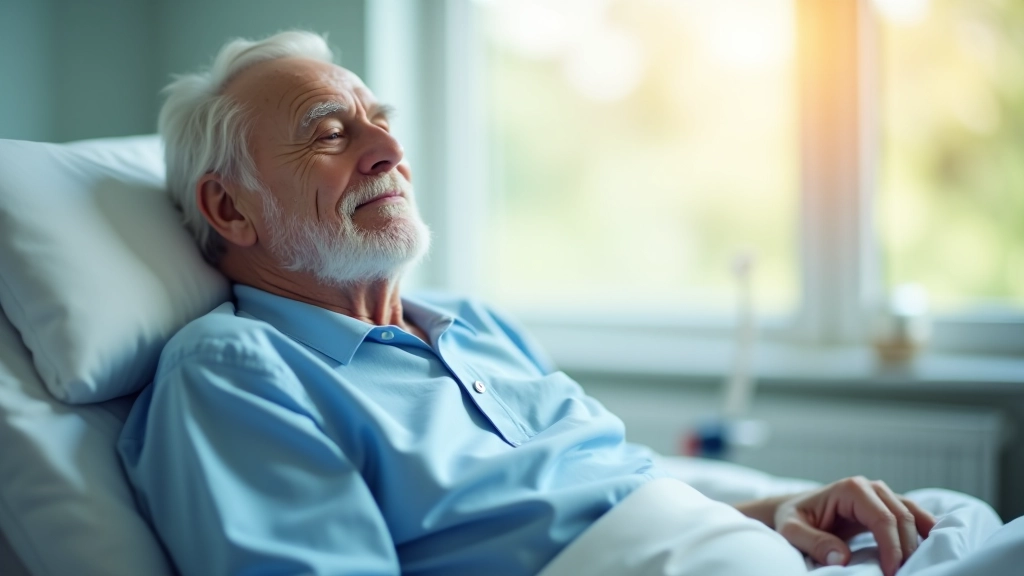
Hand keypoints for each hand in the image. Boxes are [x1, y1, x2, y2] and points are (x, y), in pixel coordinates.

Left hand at [773, 476, 936, 575]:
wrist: (794, 510)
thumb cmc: (793, 518)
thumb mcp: (792, 530)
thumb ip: (813, 542)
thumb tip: (840, 558)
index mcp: (851, 489)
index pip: (883, 519)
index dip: (892, 547)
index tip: (891, 572)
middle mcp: (870, 487)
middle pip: (902, 517)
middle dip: (907, 548)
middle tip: (903, 575)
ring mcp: (881, 494)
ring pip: (913, 515)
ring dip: (919, 540)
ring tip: (920, 565)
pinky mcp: (885, 506)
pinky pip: (912, 516)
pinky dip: (923, 531)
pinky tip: (931, 546)